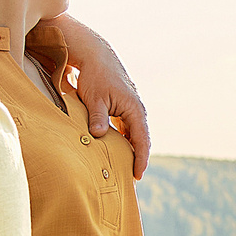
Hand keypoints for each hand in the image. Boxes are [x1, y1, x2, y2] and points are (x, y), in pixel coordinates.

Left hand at [28, 15, 149, 176]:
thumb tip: (99, 136)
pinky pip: (125, 129)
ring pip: (132, 136)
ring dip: (128, 151)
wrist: (95, 55)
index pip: (141, 141)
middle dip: (136, 159)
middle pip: (139, 141)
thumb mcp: (94, 98)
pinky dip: (121, 141)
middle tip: (129, 180)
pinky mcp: (122, 108)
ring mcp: (130, 110)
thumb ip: (98, 118)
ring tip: (122, 169)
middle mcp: (136, 111)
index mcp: (134, 109)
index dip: (140, 160)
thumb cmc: (95, 75)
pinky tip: (113, 152)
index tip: (137, 176)